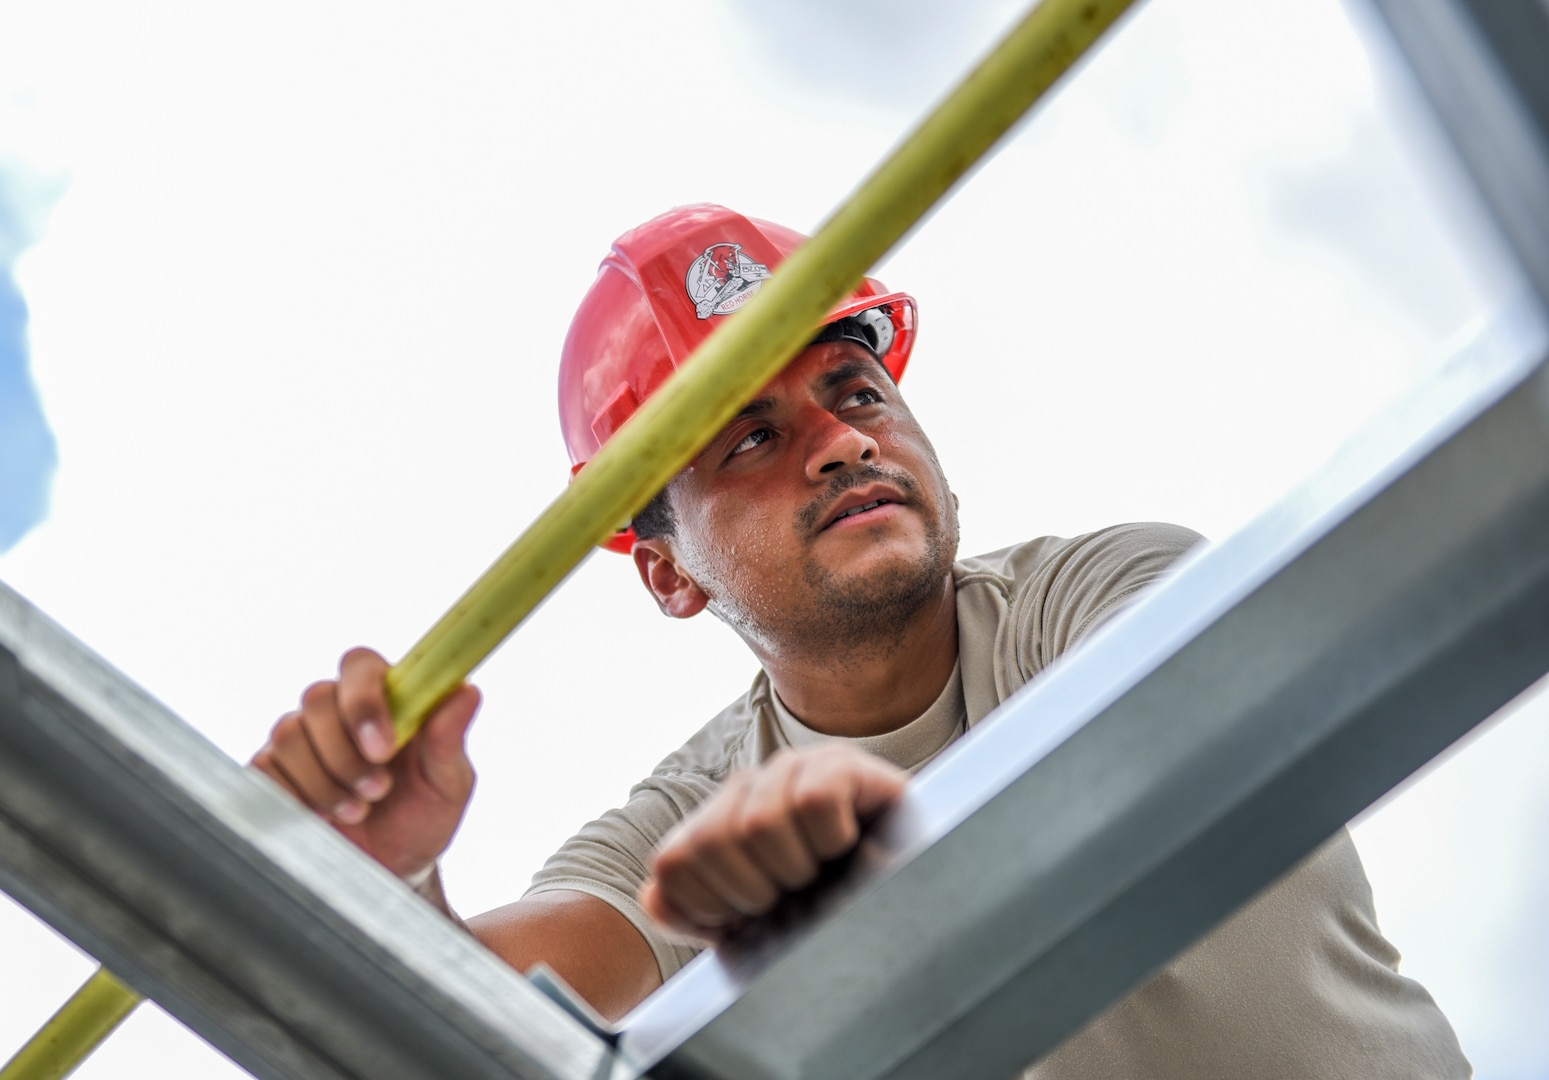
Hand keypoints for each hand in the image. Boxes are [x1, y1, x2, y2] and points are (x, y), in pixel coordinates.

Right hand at [251, 647, 479, 882]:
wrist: (390, 869)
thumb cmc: (422, 817)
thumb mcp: (447, 783)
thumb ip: (448, 738)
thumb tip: (467, 691)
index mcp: (384, 698)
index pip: (360, 666)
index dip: (364, 701)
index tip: (382, 747)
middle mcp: (337, 711)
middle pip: (317, 698)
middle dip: (346, 753)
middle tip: (377, 791)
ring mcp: (300, 739)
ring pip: (288, 735)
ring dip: (325, 781)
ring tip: (358, 811)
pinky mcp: (271, 772)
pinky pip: (264, 769)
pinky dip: (295, 797)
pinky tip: (323, 818)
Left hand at [638, 744, 905, 943]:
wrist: (902, 899)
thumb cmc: (825, 911)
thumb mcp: (750, 925)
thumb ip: (691, 911)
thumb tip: (655, 897)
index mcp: (716, 823)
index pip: (672, 862)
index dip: (711, 907)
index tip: (750, 917)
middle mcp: (748, 788)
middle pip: (710, 842)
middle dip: (754, 891)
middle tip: (792, 895)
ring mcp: (791, 771)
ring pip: (759, 823)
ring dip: (797, 868)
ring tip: (821, 872)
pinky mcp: (841, 764)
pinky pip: (815, 800)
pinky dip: (833, 838)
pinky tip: (847, 845)